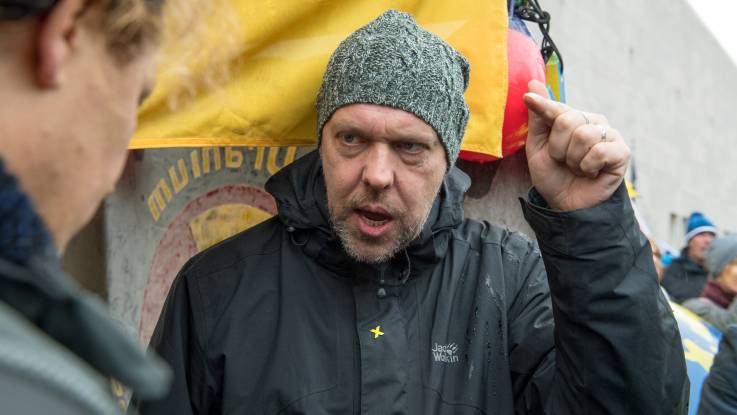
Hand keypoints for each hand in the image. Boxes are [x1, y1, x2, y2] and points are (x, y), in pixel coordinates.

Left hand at [523, 80, 629, 210]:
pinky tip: (591, 172)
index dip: (542, 105)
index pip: (556, 107)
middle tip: (563, 161)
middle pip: (568, 120)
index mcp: (572, 118)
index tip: (527, 98)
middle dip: (557, 148)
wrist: (567, 204)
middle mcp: (592, 122)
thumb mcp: (537, 148)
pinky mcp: (621, 152)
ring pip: (583, 135)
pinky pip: (599, 151)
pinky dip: (587, 166)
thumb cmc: (553, 176)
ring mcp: (609, 135)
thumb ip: (538, 118)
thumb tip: (533, 83)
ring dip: (572, 159)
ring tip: (577, 167)